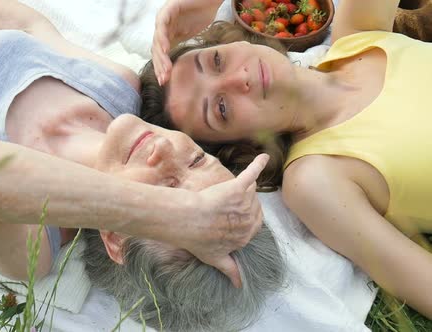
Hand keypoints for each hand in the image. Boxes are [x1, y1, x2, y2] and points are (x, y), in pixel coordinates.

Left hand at [152, 0, 223, 84]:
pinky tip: (165, 49)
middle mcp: (162, 28)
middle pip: (156, 50)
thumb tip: (185, 68)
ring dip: (161, 56)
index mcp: (167, 35)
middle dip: (159, 66)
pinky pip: (162, 26)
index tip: (165, 81)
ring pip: (157, 41)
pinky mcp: (168, 11)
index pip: (160, 55)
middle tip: (164, 80)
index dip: (161, 68)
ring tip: (165, 69)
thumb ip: (183, 46)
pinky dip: (162, 38)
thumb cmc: (203, 14)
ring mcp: (163, 19)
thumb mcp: (191, 35)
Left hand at [180, 153, 268, 287]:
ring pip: (250, 193)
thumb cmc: (198, 240)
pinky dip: (258, 165)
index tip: (232, 219)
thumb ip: (230, 269)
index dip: (242, 220)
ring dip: (243, 192)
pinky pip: (252, 174)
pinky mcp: (238, 187)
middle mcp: (250, 218)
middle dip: (243, 206)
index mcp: (246, 235)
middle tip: (226, 208)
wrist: (187, 220)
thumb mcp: (216, 258)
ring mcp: (245, 202)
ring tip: (227, 195)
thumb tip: (239, 285)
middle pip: (254, 207)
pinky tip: (264, 157)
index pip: (253, 224)